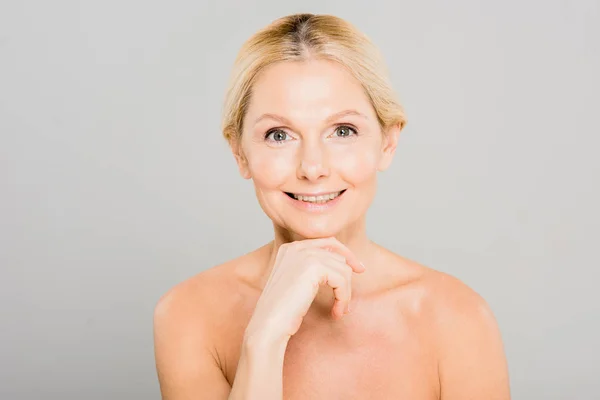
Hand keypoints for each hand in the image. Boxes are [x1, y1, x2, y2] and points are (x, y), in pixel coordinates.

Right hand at [243, 237, 365, 346]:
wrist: (269, 324)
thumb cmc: (282, 311)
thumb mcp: (297, 283)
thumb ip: (314, 269)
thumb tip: (344, 264)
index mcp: (290, 249)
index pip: (327, 242)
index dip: (346, 254)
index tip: (358, 269)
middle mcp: (296, 247)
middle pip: (337, 254)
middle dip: (347, 277)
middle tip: (348, 299)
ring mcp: (304, 255)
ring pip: (343, 268)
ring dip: (345, 292)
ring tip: (339, 310)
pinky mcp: (313, 267)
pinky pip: (342, 279)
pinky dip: (344, 297)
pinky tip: (336, 312)